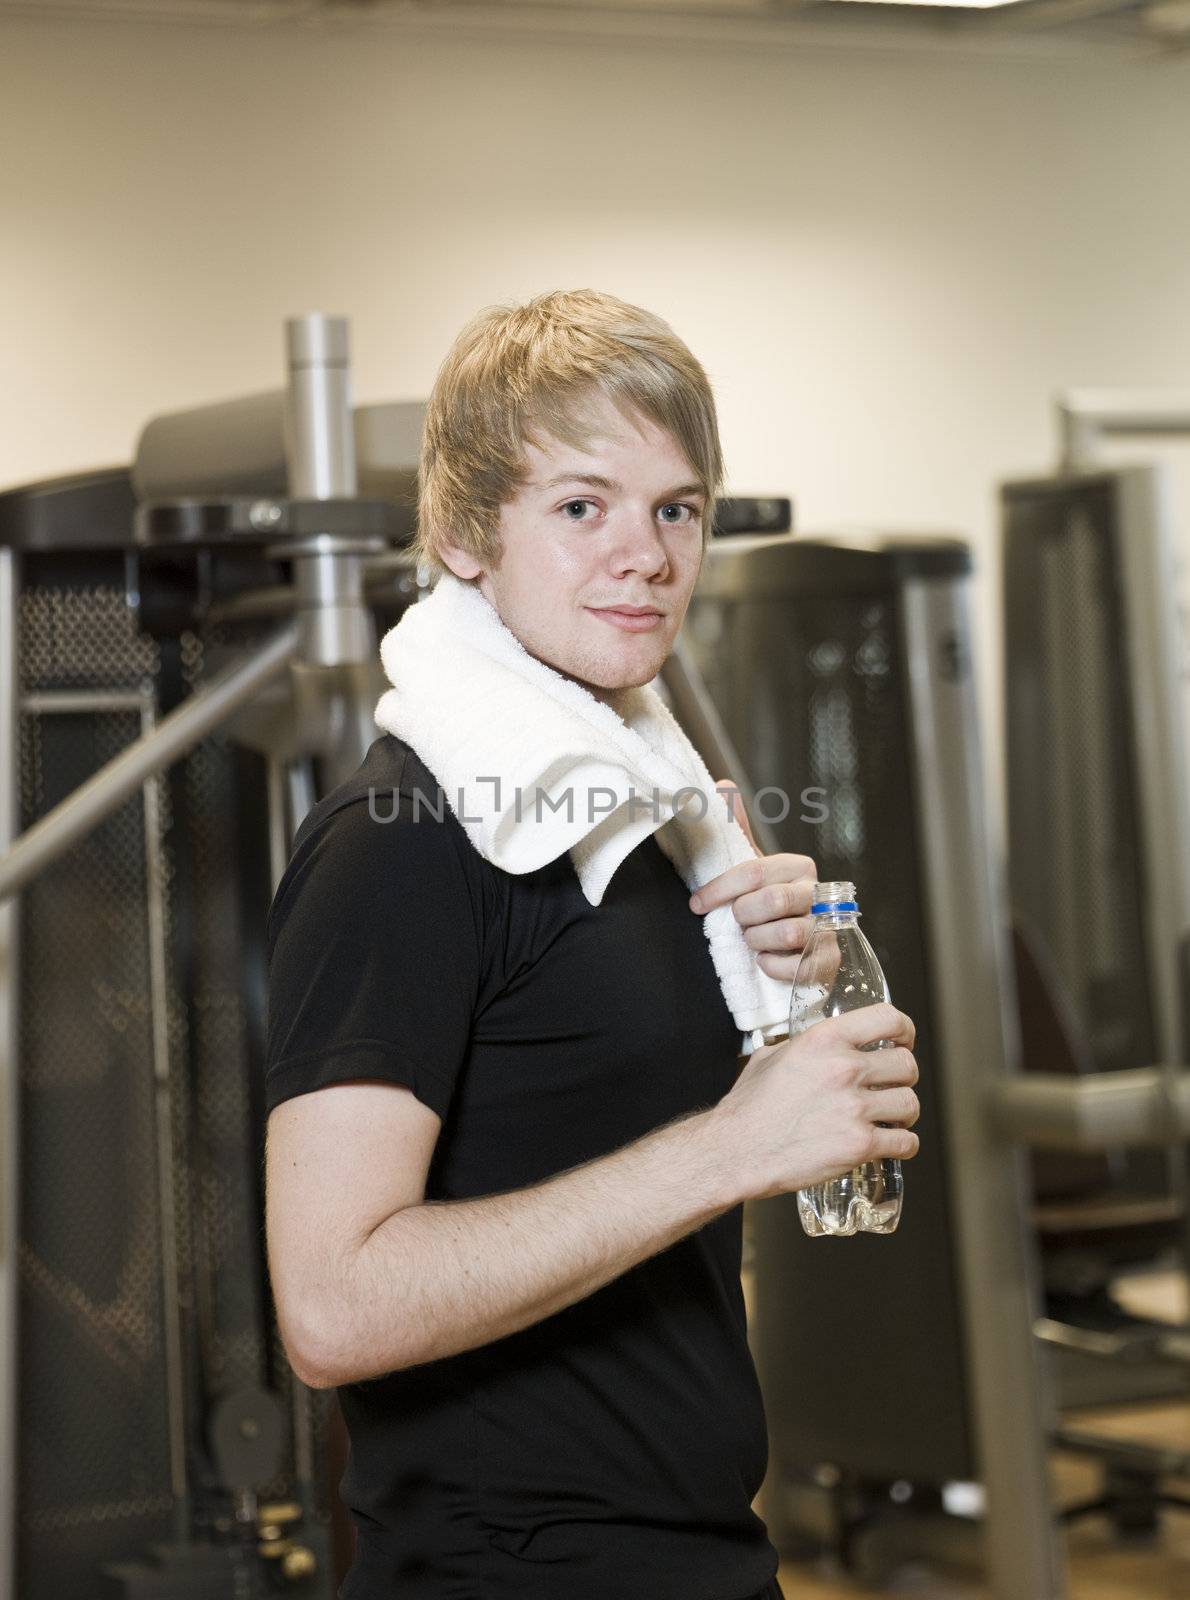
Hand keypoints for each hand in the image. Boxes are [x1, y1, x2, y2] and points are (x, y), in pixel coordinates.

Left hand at [688, 779, 817, 978]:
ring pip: (786, 933)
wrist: (791, 950)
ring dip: (758, 941)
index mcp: (798, 867)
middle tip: (737, 922)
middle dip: (744, 916)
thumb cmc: (764, 907)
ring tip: (753, 940)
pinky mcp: (828, 961)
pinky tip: (767, 959)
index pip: (753, 872)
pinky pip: (795, 966)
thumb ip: (735, 831)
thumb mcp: (749, 869)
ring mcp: (826, 928)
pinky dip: (772, 966)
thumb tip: (723, 784)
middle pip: (772, 902)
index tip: (697, 903)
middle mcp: (818, 894)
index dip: (720, 889)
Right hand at [714, 1003, 920, 1200]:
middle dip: (903, 1078)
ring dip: (904, 1113)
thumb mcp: (770, 1057)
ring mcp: (854, 1108)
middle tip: (892, 1087)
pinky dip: (903, 1145)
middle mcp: (843, 1069)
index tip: (904, 1040)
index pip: (888, 1019)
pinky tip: (891, 1144)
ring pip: (910, 1104)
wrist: (737, 1151)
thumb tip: (813, 1048)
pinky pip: (905, 1142)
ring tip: (890, 1118)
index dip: (905, 1030)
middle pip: (907, 1065)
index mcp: (824, 1040)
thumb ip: (799, 1047)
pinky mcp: (859, 1145)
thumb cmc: (749, 1108)